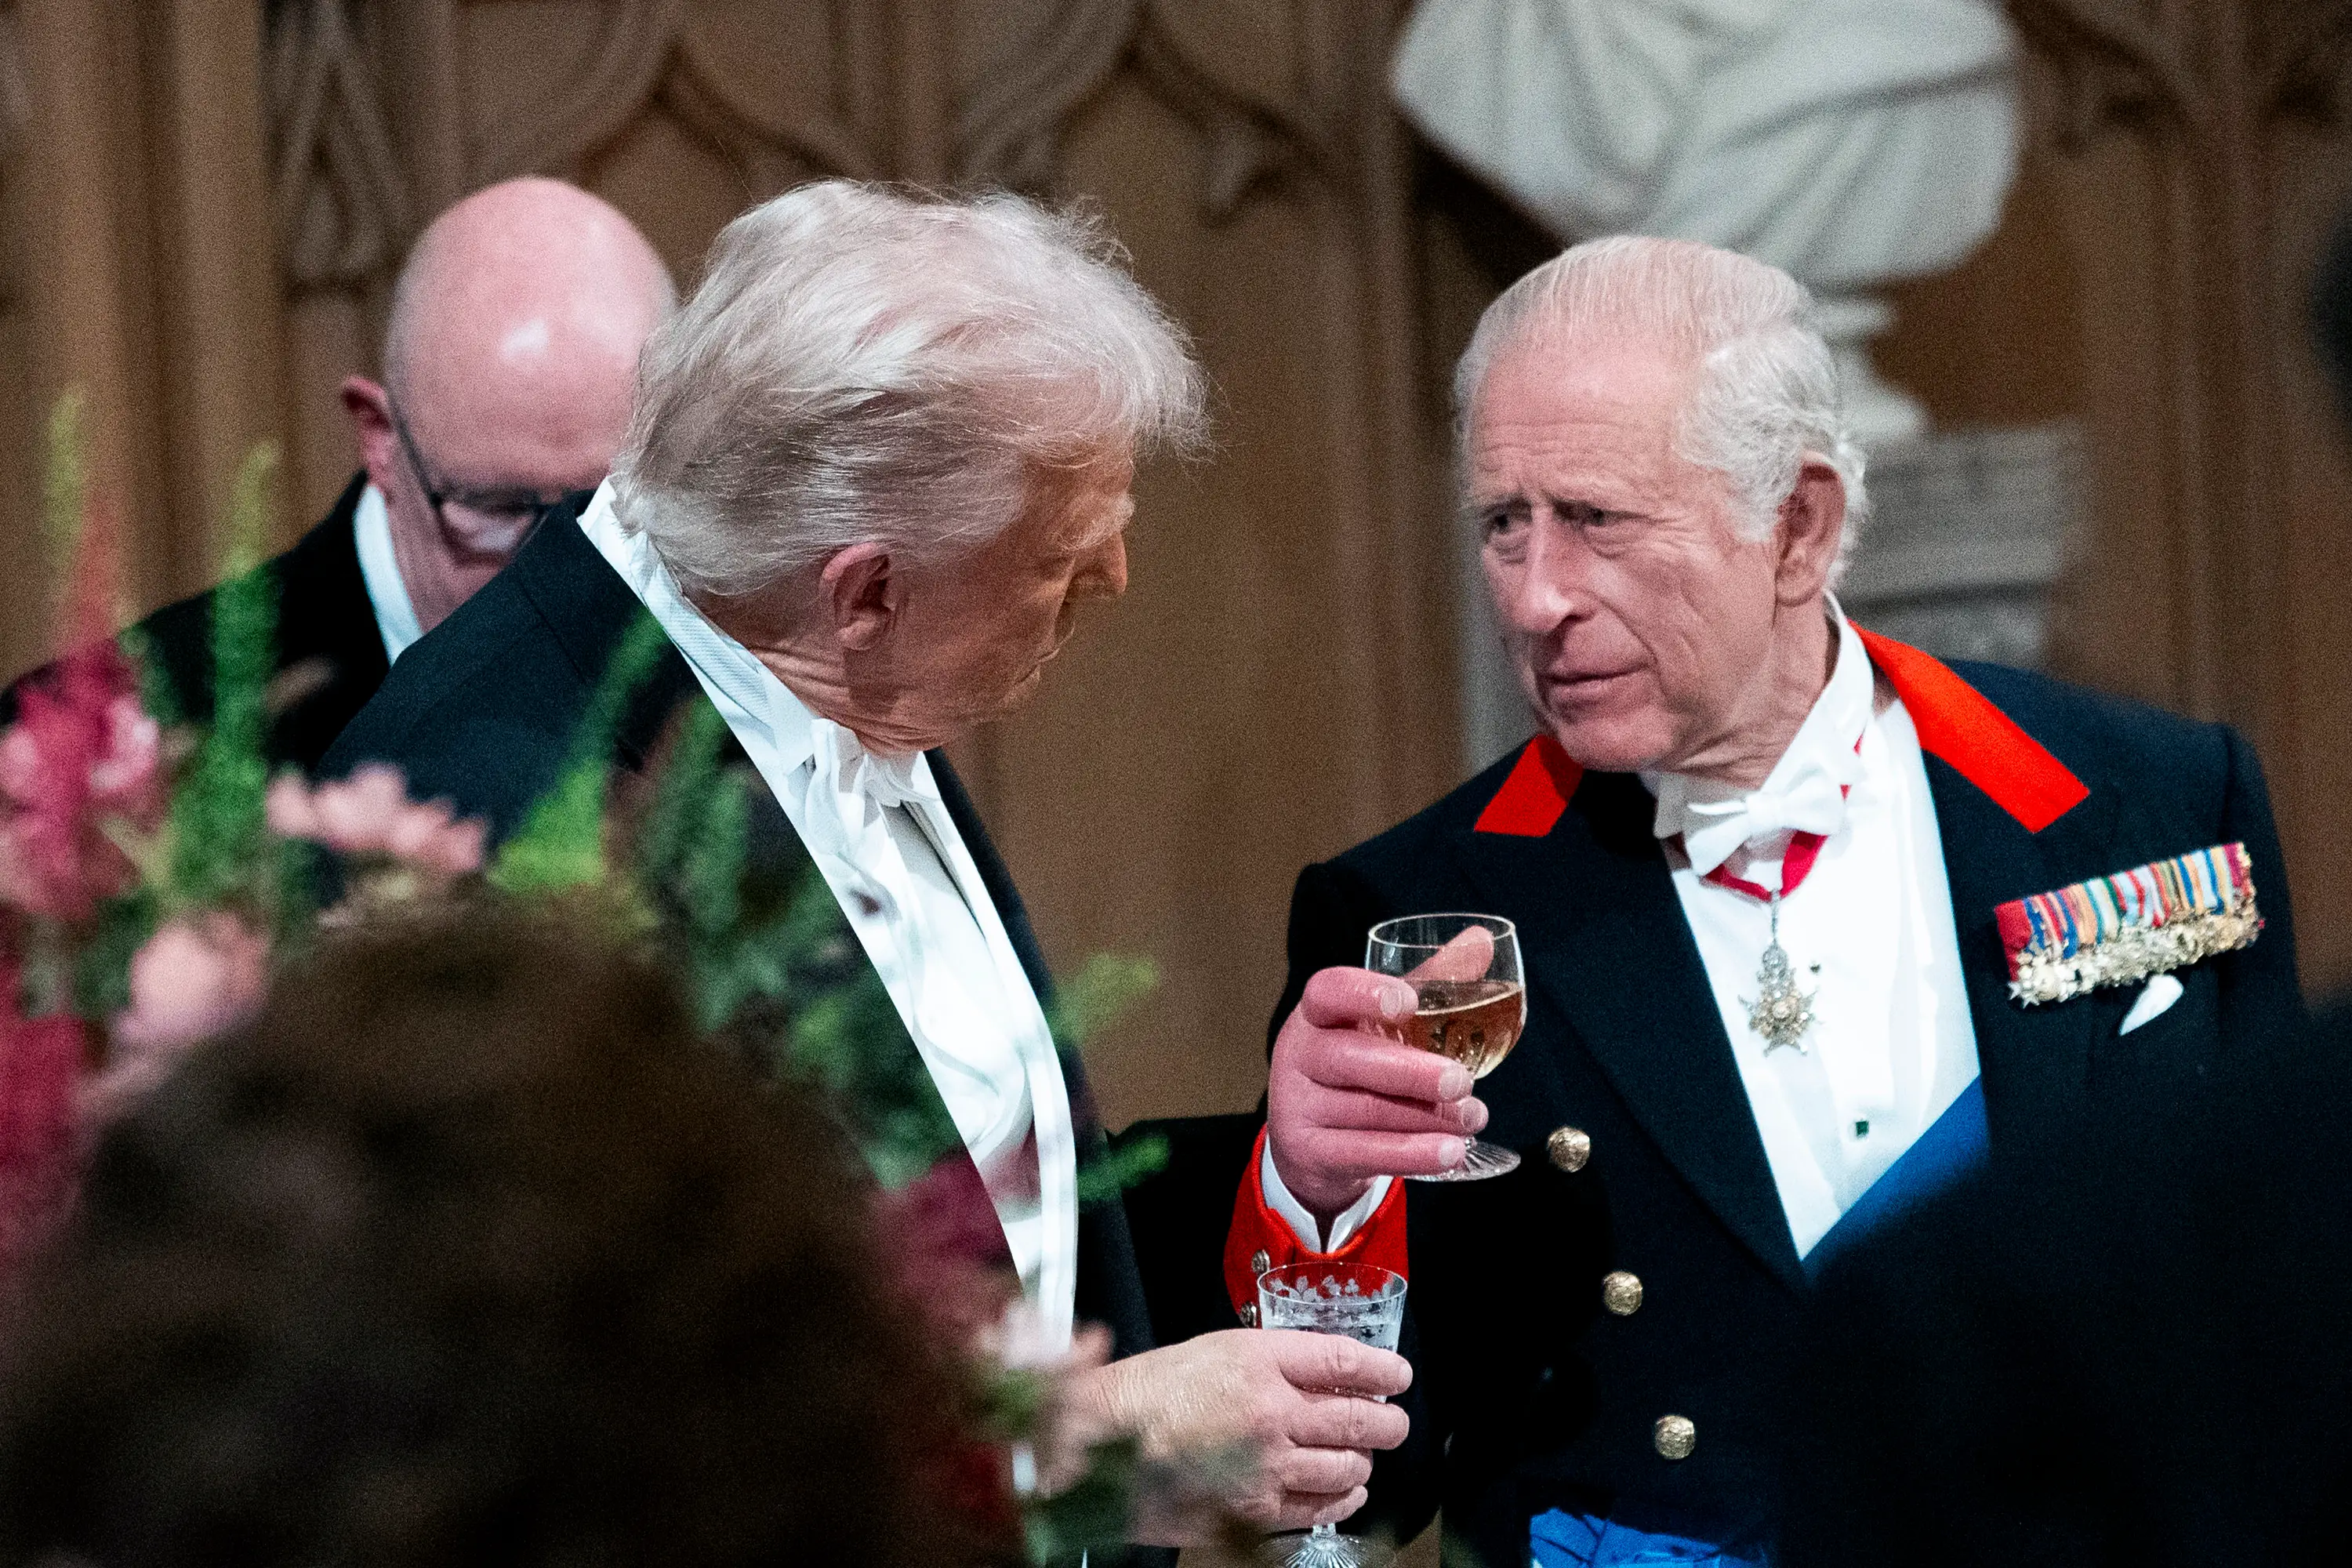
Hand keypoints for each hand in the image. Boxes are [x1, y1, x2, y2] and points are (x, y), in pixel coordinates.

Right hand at [1063, 1327, 1411, 1544]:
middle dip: (1387, 1422)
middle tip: (1394, 1422)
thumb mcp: (1213, 1350)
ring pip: (1346, 1466)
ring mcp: (1265, 1464)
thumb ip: (1271, 1360)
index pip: (1344, 1360)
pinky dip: (1342, 1500)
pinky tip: (1346, 1492)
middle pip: (1358, 1418)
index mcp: (1259, 1359)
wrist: (1098, 1442)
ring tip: (1363, 1456)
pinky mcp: (1254, 1509)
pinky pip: (1319, 1508)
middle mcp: (1271, 1411)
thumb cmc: (1148, 1392)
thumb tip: (1326, 1373)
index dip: (1382, 1368)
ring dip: (1363, 1461)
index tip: (1399, 1375)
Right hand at [1268, 961, 1490, 1219]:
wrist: (1312, 1143)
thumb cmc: (1358, 1066)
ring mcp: (1297, 1105)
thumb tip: (1481, 941)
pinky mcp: (1308, 1151)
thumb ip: (1429, 983)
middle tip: (1462, 1080)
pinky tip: (1450, 1152)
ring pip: (1366, 1111)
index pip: (1327, 991)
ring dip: (1428, 1117)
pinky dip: (1412, 1154)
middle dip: (1411, 1072)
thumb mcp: (1383, 1024)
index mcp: (1317, 1014)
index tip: (1407, 1001)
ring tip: (1473, 1117)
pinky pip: (1364, 1153)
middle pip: (1349, 1058)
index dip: (1364, 993)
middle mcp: (1299, 1055)